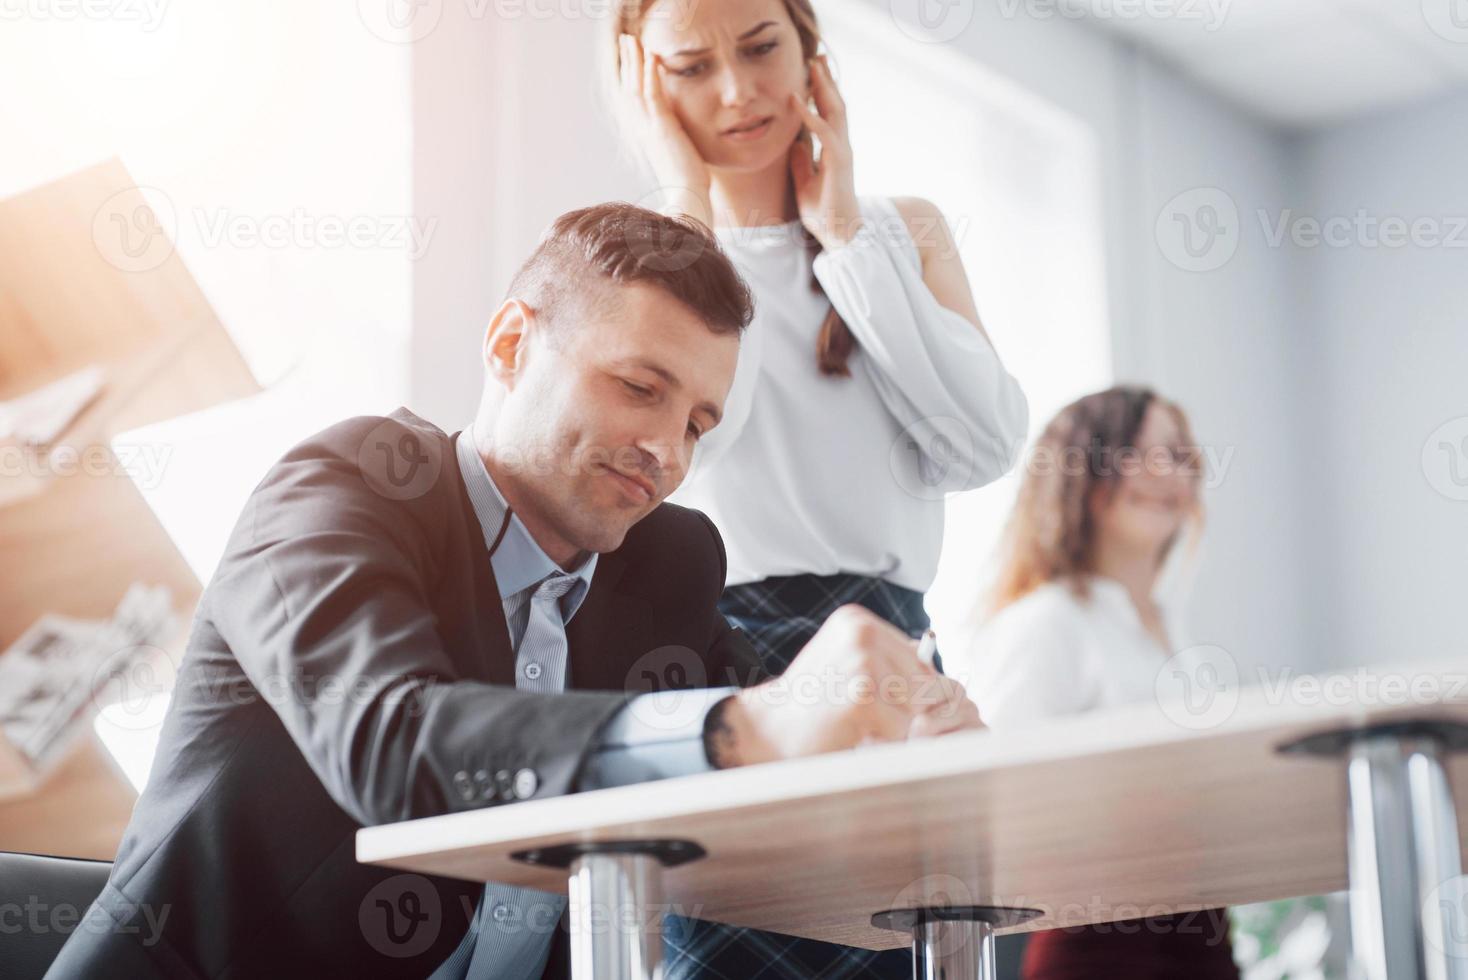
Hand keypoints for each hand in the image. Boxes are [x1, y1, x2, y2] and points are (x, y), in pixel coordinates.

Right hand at [618, 32, 713, 227]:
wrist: (687, 199)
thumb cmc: (687, 183)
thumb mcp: (678, 155)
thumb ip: (673, 141)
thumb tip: (678, 139)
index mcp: (645, 134)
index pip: (633, 98)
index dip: (630, 75)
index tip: (630, 56)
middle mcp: (643, 129)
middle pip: (629, 87)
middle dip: (627, 61)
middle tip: (625, 39)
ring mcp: (650, 129)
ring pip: (636, 87)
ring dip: (634, 61)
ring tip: (633, 39)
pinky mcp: (662, 129)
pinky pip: (653, 96)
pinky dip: (650, 75)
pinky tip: (651, 57)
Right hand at [709, 605, 981, 766]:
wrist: (763, 730)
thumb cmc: (809, 702)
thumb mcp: (845, 662)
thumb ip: (888, 661)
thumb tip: (945, 677)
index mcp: (858, 621)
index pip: (917, 662)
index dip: (906, 694)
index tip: (870, 704)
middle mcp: (862, 634)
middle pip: (920, 686)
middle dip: (900, 712)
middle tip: (856, 715)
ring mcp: (862, 664)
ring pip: (913, 710)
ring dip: (889, 727)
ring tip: (849, 721)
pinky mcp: (862, 698)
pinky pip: (900, 731)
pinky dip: (880, 741)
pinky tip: (847, 732)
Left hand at [789, 56, 863, 250]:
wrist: (839, 236)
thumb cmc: (824, 215)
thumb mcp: (805, 185)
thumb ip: (802, 164)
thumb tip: (795, 146)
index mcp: (835, 151)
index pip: (830, 115)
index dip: (821, 94)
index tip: (811, 74)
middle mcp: (842, 147)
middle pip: (836, 106)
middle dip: (826, 81)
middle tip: (817, 57)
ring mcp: (842, 153)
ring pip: (835, 111)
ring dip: (823, 87)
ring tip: (813, 66)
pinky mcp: (838, 162)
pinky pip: (823, 132)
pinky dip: (809, 114)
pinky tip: (797, 100)